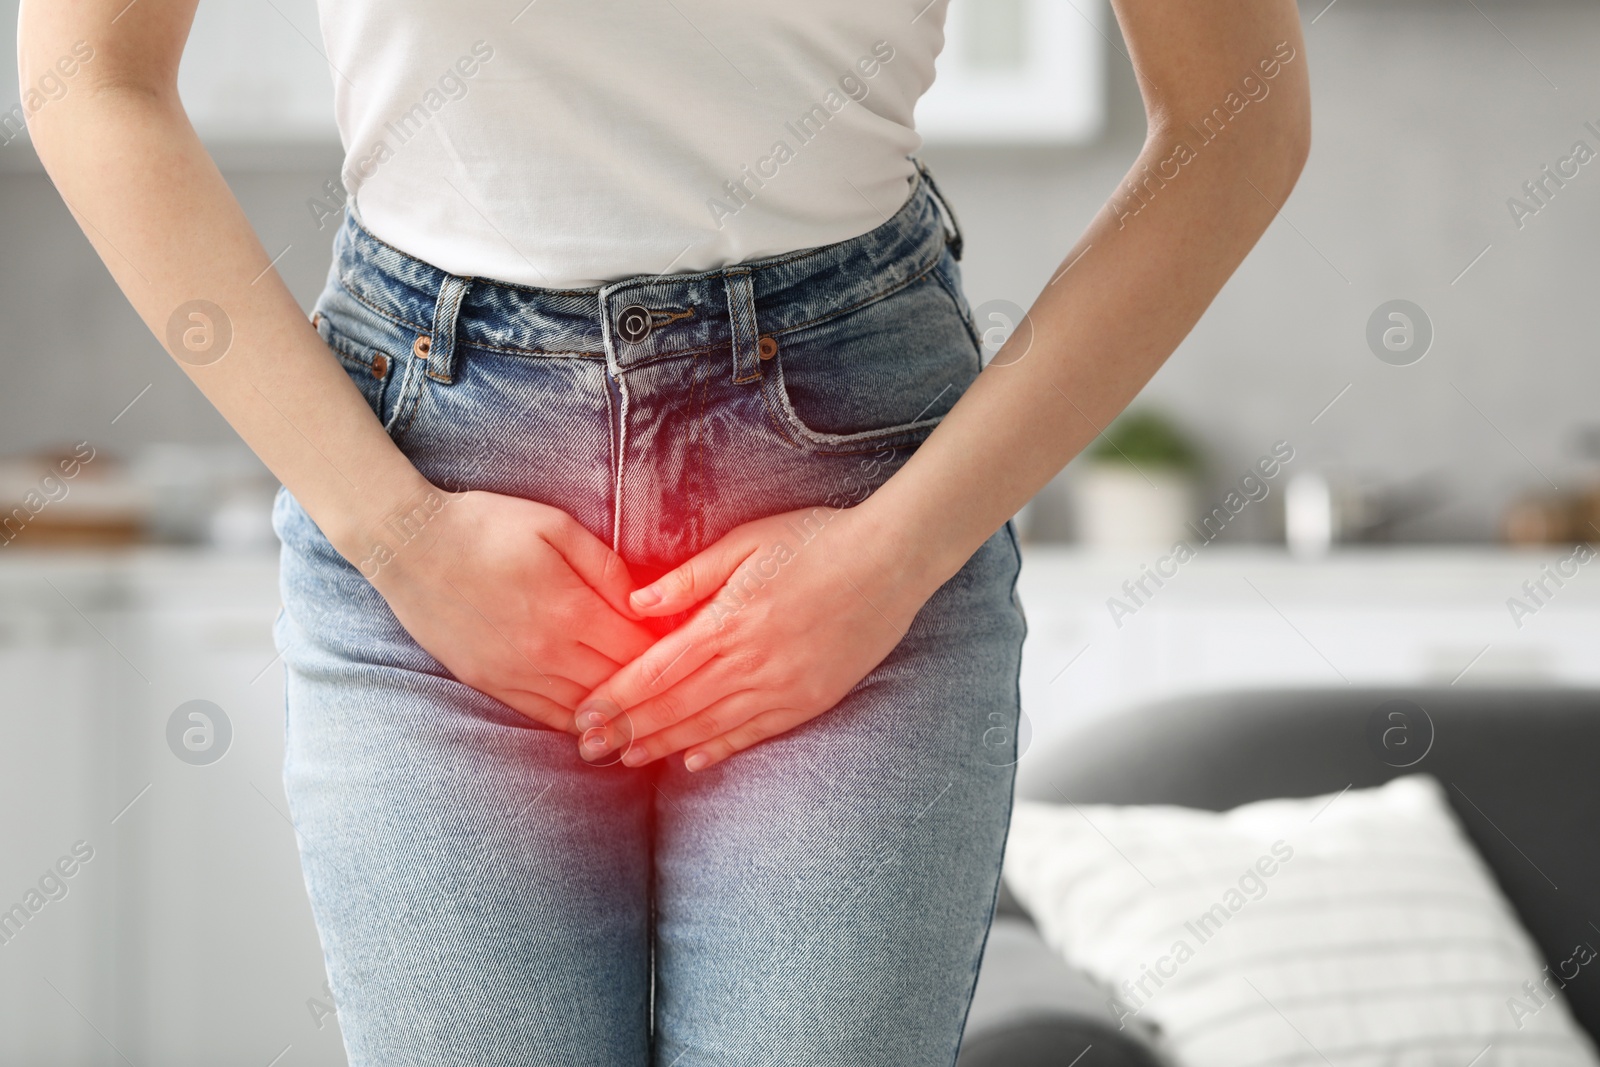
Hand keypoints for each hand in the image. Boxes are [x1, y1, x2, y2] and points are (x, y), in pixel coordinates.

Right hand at [361, 488, 657, 732]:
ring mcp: (516, 674)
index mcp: (569, 609)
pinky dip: (580, 722)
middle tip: (682, 686)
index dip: (670, 653)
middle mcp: (546, 652)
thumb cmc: (486, 526)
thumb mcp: (556, 527)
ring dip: (621, 713)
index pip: (639, 649)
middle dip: (654, 686)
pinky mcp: (492, 684)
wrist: (409, 545)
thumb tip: (648, 604)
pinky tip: (602, 722)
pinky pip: (548, 717)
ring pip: (587, 710)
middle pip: (619, 685)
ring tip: (653, 712)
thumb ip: (608, 568)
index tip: (690, 649)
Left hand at [572, 505, 934, 769]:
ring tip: (626, 759)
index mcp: (728, 620)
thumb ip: (690, 577)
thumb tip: (635, 602)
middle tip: (588, 749)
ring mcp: (782, 686)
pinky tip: (691, 760)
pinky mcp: (810, 699)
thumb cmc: (815, 540)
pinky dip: (720, 748)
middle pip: (675, 705)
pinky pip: (756, 732)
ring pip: (710, 724)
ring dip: (664, 744)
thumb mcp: (746, 542)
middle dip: (627, 729)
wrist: (891, 561)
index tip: (583, 714)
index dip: (617, 697)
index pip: (657, 669)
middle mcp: (751, 662)